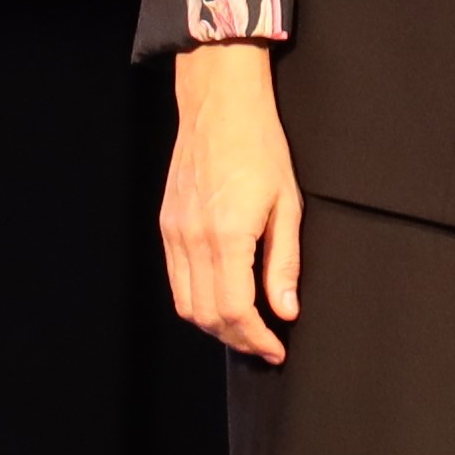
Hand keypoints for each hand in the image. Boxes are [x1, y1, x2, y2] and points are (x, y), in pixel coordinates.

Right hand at [160, 40, 302, 360]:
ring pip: (186, 304)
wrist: (219, 107)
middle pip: (208, 316)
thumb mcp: (287, 205)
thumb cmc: (259, 147)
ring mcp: (175, 233)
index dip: (257, 338)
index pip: (237, 311)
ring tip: (245, 327)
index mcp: (228, 235)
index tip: (276, 348)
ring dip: (215, 325)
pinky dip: (197, 300)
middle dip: (237, 339)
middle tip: (264, 343)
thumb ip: (284, 263)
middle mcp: (194, 239)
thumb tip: (286, 309)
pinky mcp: (167, 226)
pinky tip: (221, 298)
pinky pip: (176, 279)